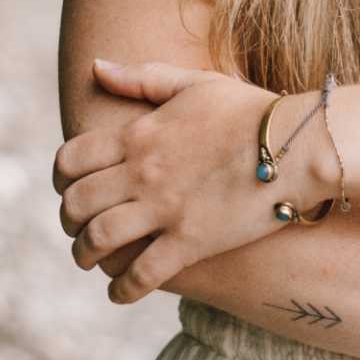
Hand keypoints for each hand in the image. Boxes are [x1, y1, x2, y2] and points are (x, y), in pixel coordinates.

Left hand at [55, 58, 324, 300]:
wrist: (298, 144)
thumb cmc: (250, 110)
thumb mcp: (193, 83)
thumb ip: (140, 78)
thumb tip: (95, 66)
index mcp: (138, 133)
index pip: (70, 160)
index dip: (60, 179)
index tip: (69, 189)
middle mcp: (143, 172)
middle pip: (76, 204)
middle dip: (68, 221)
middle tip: (77, 229)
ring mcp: (165, 209)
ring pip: (98, 241)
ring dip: (85, 256)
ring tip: (91, 261)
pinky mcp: (191, 242)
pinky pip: (141, 275)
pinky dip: (122, 290)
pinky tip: (120, 294)